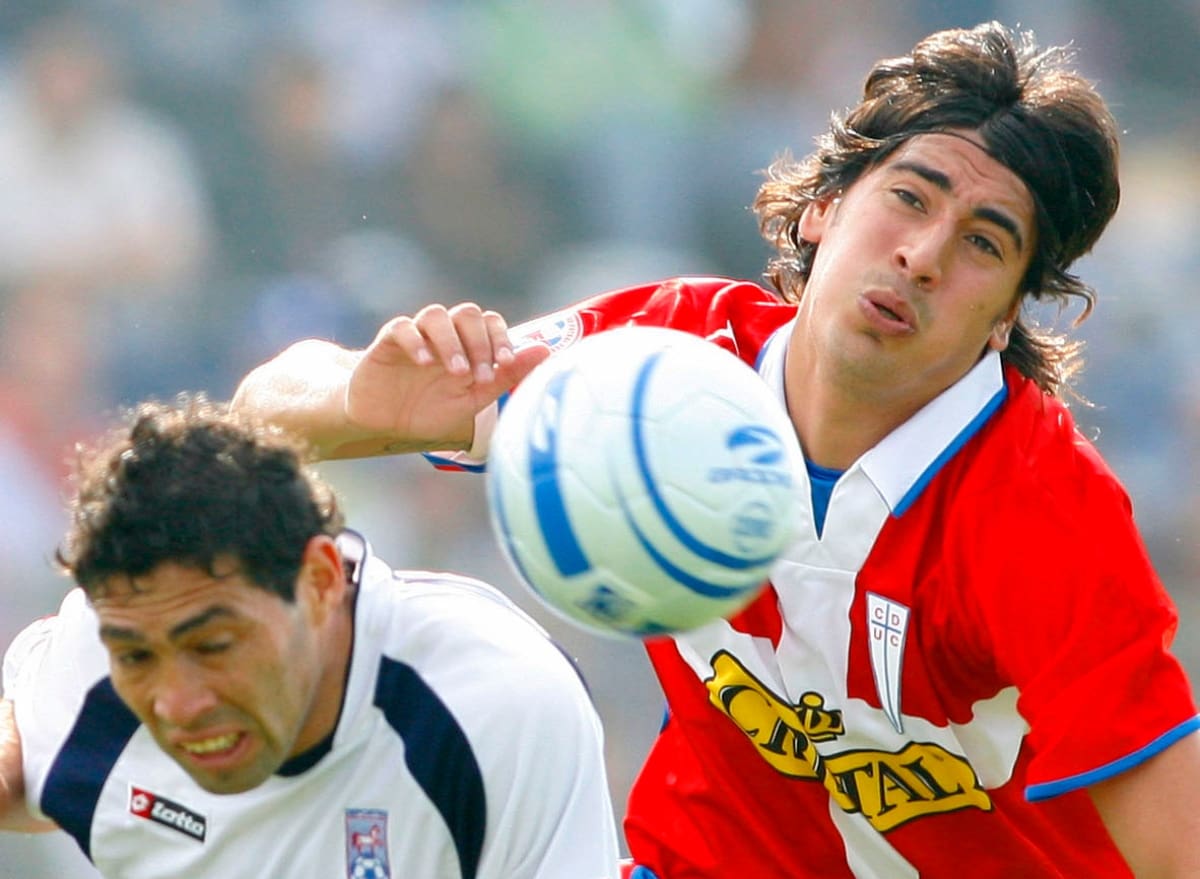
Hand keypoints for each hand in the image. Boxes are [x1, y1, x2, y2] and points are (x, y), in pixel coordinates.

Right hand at [337, 302, 549, 455]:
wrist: (383, 423)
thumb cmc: (430, 410)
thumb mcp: (473, 400)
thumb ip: (506, 375)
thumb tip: (546, 351)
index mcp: (468, 346)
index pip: (491, 324)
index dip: (500, 339)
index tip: (503, 365)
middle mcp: (445, 335)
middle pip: (468, 313)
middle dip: (479, 343)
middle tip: (478, 376)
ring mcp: (417, 335)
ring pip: (437, 315)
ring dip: (451, 341)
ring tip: (456, 372)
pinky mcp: (388, 342)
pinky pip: (402, 327)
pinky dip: (416, 341)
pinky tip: (424, 363)